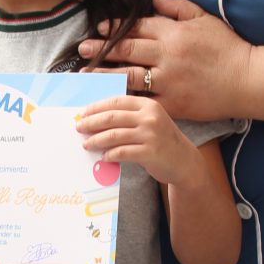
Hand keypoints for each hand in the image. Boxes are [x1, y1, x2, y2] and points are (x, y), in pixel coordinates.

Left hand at [77, 92, 206, 186]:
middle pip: (112, 117)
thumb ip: (129, 117)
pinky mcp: (150, 152)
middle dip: (91, 123)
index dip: (97, 107)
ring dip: (96, 140)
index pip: (116, 102)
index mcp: (148, 105)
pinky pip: (122, 152)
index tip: (83, 114)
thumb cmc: (162, 140)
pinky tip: (103, 157)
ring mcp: (150, 135)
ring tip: (87, 144)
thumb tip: (95, 118)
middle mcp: (150, 117)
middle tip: (79, 128)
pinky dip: (109, 155)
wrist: (184, 161)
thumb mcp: (150, 121)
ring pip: (114, 135)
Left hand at [79, 0, 253, 119]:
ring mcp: (169, 80)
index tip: (100, 28)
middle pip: (127, 49)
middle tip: (82, 49)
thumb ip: (178, 8)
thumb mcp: (205, 20)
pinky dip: (125, 101)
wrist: (248, 79)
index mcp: (174, 33)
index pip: (138, 26)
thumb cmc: (228, 48)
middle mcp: (168, 55)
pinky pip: (143, 101)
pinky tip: (109, 101)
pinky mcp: (173, 102)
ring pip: (128, 77)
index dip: (116, 27)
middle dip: (101, 49)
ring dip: (103, 76)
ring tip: (85, 77)